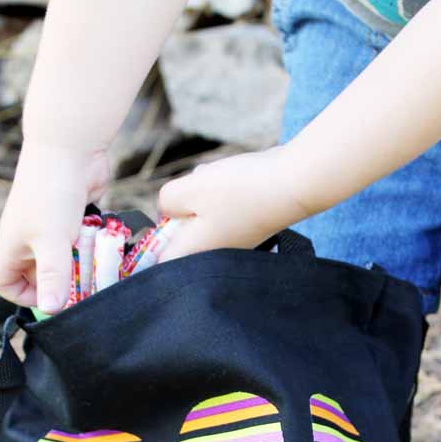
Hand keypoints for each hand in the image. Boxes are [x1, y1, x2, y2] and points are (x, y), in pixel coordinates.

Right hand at [0, 139, 109, 313]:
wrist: (71, 146)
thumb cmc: (51, 193)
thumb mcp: (51, 241)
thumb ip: (53, 277)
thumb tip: (52, 311)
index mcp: (13, 245)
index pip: (2, 280)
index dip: (20, 295)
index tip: (49, 298)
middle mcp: (30, 238)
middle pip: (39, 275)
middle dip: (63, 284)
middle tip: (85, 288)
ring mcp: (54, 228)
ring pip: (67, 260)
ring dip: (83, 266)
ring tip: (99, 269)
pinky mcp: (76, 219)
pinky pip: (84, 244)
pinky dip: (96, 248)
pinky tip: (108, 249)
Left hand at [156, 145, 307, 262]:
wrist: (292, 184)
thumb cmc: (240, 189)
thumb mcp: (188, 188)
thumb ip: (166, 202)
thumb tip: (167, 211)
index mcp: (193, 252)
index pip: (158, 262)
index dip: (147, 246)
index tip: (152, 224)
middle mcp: (211, 253)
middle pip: (179, 234)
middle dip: (178, 208)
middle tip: (190, 193)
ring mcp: (230, 241)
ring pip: (199, 216)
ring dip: (199, 195)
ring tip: (215, 182)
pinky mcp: (244, 225)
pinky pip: (218, 208)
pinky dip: (218, 192)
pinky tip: (230, 179)